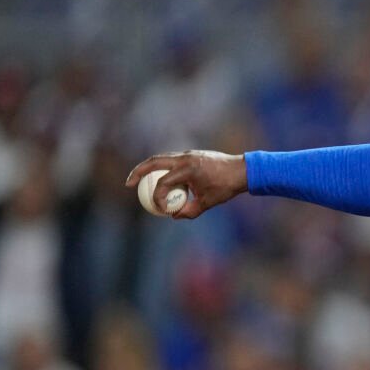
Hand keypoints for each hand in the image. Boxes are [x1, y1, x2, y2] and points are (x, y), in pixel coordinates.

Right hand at [124, 151, 247, 219]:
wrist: (242, 170)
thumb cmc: (226, 187)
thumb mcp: (208, 203)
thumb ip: (190, 211)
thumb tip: (174, 215)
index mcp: (188, 169)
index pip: (163, 182)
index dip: (158, 197)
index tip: (160, 209)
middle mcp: (185, 158)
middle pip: (153, 162)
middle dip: (137, 172)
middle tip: (128, 184)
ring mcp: (187, 154)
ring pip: (160, 158)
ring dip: (147, 168)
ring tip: (138, 180)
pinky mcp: (190, 154)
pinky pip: (170, 160)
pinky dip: (161, 168)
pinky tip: (158, 178)